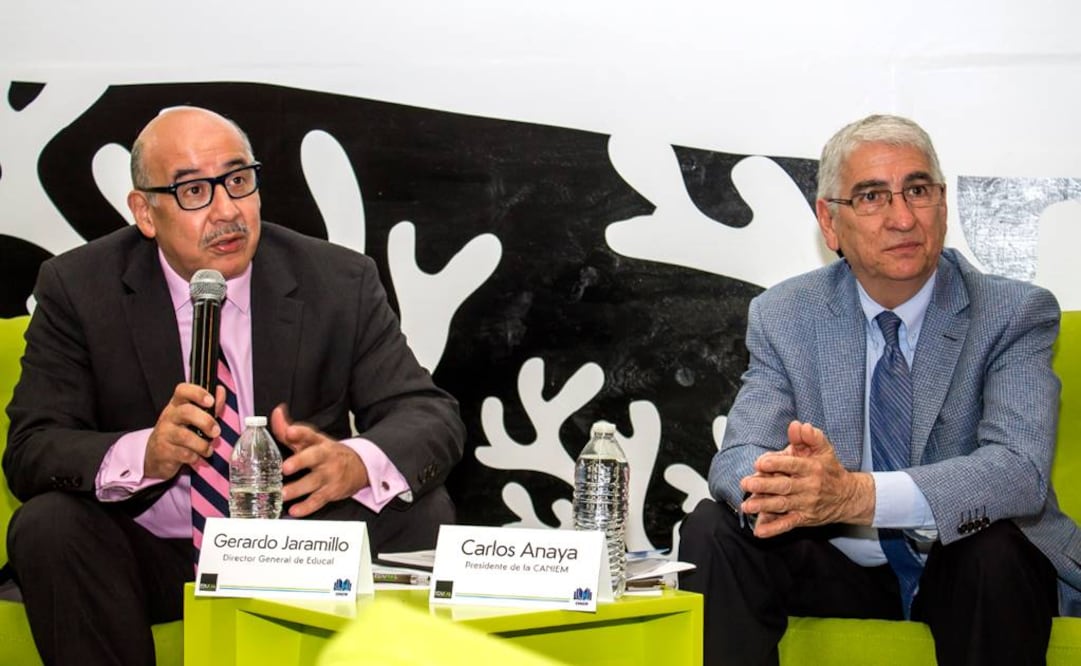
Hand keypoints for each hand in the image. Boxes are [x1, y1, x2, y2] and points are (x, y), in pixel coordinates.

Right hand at [144, 383, 224, 478]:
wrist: (156, 455)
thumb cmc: (179, 432)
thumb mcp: (193, 417)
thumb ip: (209, 406)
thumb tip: (220, 390)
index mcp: (177, 405)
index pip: (182, 390)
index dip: (197, 393)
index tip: (210, 401)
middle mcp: (169, 416)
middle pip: (186, 412)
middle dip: (206, 422)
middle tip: (216, 432)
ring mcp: (164, 433)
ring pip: (185, 436)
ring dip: (202, 444)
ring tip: (207, 449)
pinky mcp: (163, 451)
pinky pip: (183, 453)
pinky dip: (194, 457)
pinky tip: (196, 457)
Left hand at [272, 404, 369, 517]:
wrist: (359, 467)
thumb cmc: (327, 454)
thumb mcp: (312, 440)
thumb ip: (290, 430)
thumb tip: (276, 413)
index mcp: (319, 442)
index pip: (309, 434)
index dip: (299, 432)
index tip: (290, 431)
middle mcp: (325, 457)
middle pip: (313, 457)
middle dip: (300, 461)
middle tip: (285, 467)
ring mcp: (329, 475)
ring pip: (313, 482)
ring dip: (298, 488)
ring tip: (283, 494)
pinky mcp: (331, 491)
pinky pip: (318, 500)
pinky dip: (307, 507)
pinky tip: (295, 510)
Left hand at [739, 420, 874, 537]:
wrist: (848, 497)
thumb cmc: (829, 469)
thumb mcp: (823, 449)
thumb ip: (809, 437)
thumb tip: (798, 425)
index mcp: (812, 468)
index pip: (793, 465)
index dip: (777, 463)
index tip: (760, 462)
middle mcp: (809, 487)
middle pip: (784, 486)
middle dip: (764, 485)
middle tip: (747, 483)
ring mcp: (806, 504)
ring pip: (782, 505)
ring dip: (763, 506)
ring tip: (747, 505)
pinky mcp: (803, 518)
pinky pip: (787, 524)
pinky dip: (773, 529)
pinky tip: (759, 531)